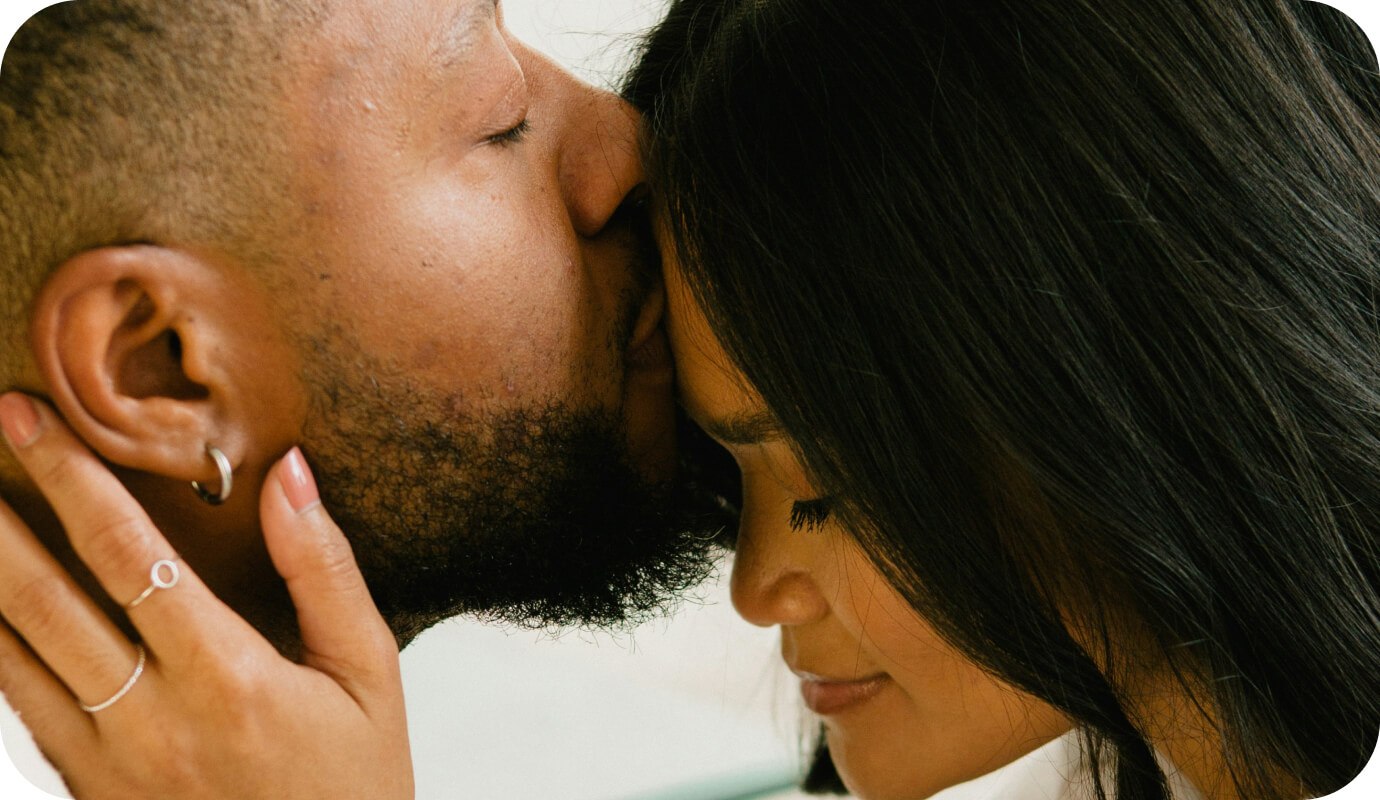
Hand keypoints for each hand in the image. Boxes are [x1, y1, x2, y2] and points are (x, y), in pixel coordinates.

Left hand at [0, 394, 413, 798]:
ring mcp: (108, 770)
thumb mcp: (370, 672)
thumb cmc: (354, 784)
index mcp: (227, 679)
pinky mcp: (90, 798)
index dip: (71, 480)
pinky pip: (24, 717)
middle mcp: (151, 724)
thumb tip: (288, 475)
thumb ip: (324, 570)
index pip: (126, 556)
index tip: (33, 420)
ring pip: (11, 663)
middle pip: (45, 602)